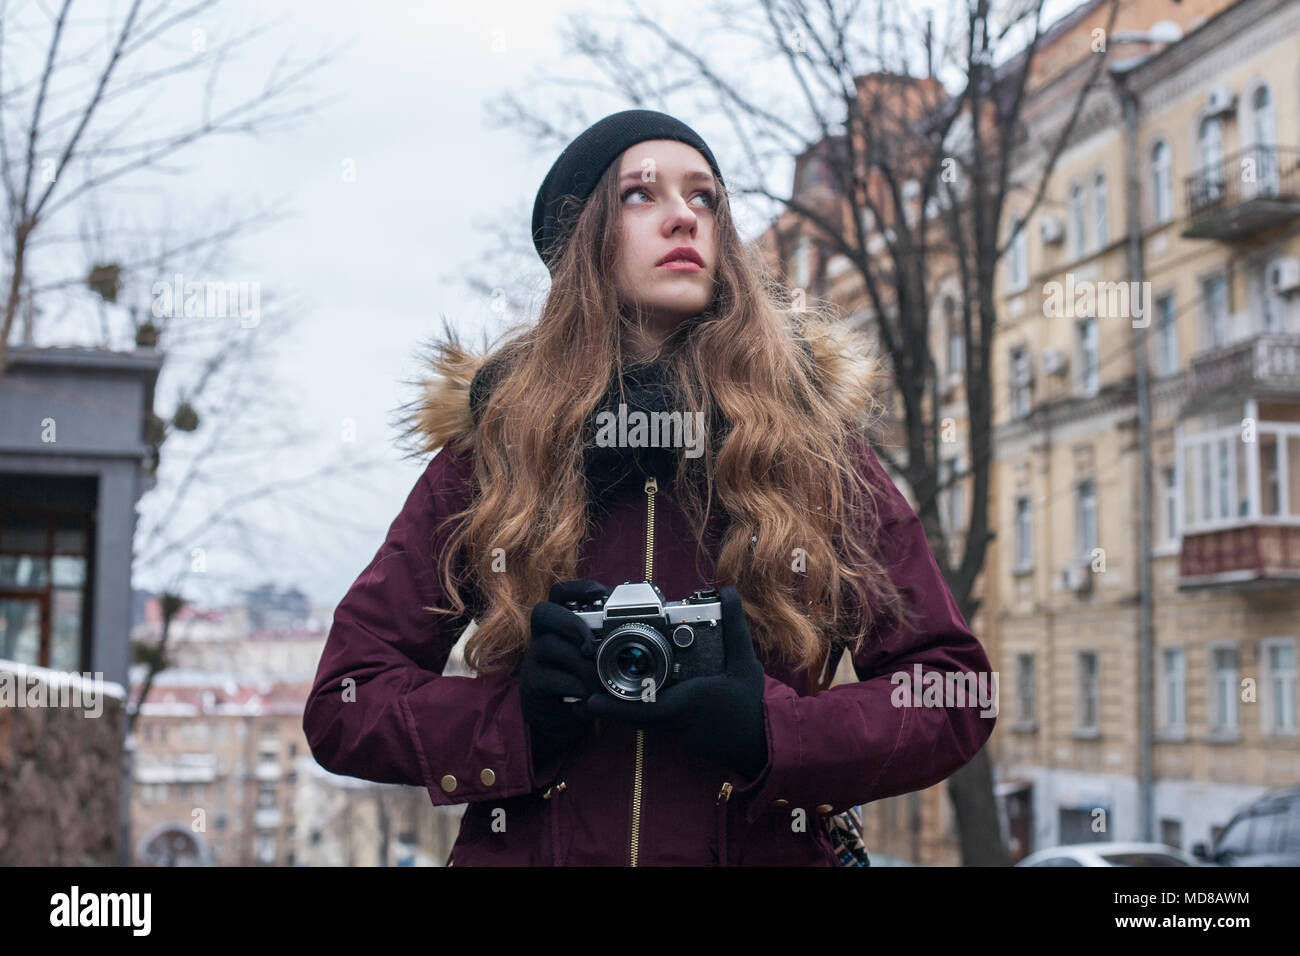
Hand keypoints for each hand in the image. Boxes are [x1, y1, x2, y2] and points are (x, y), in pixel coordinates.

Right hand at [519, 579, 609, 770]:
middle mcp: (542, 636)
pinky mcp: (532, 685)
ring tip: (600, 679)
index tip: (600, 594)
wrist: (560, 720)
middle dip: (571, 623)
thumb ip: (613, 643)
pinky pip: (549, 679)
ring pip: (548, 646)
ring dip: (580, 663)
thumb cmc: (585, 682)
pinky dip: (574, 687)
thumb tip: (657, 633)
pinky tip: (590, 697)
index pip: (560, 594)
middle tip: (591, 645)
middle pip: (543, 612)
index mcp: (561, 624)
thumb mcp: (598, 660)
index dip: (577, 589)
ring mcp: (534, 660)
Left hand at [583, 585, 768, 779]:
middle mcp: (679, 723)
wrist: (766, 743)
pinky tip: (646, 702)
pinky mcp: (685, 742)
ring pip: (646, 724)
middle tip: (589, 697)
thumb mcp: (745, 661)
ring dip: (629, 711)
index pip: (643, 707)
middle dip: (612, 709)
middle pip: (636, 718)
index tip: (591, 702)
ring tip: (607, 697)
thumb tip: (729, 592)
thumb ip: (734, 627)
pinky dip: (649, 716)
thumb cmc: (753, 703)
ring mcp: (681, 736)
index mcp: (688, 702)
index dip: (614, 707)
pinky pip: (660, 729)